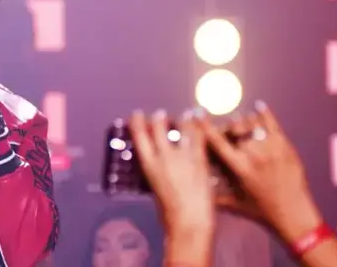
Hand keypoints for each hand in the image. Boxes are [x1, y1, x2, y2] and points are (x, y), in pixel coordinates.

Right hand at [130, 109, 213, 231]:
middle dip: (158, 118)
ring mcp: (182, 156)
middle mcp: (162, 156)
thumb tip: (160, 166)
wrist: (189, 222)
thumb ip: (157, 173)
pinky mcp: (200, 159)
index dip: (137, 122)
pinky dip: (198, 126)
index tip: (136, 115)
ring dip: (181, 120)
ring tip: (184, 115)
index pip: (139, 136)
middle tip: (161, 114)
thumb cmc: (169, 215)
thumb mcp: (155, 190)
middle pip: (157, 127)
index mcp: (148, 165)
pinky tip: (199, 120)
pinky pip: (199, 136)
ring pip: (180, 127)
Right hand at [205, 102, 320, 241]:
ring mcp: (271, 148)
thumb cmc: (261, 212)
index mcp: (239, 168)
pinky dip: (264, 113)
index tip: (198, 113)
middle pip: (235, 128)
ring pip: (253, 123)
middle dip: (228, 126)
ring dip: (244, 122)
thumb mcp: (233, 204)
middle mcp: (254, 155)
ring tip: (241, 124)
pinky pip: (272, 124)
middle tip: (227, 130)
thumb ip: (213, 195)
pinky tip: (259, 106)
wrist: (294, 215)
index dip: (206, 125)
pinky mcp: (285, 146)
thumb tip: (195, 188)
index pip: (218, 141)